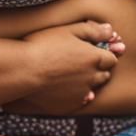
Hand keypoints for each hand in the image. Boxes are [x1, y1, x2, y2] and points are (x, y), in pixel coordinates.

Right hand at [8, 21, 124, 115]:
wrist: (25, 70)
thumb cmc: (45, 45)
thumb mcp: (69, 30)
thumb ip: (93, 31)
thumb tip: (110, 30)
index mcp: (94, 58)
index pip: (111, 59)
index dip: (105, 54)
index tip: (95, 51)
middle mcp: (92, 78)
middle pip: (105, 75)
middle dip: (98, 69)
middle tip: (83, 62)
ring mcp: (81, 94)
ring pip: (93, 88)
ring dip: (88, 82)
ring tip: (72, 74)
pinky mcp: (69, 106)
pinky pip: (80, 101)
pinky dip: (77, 94)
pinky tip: (65, 87)